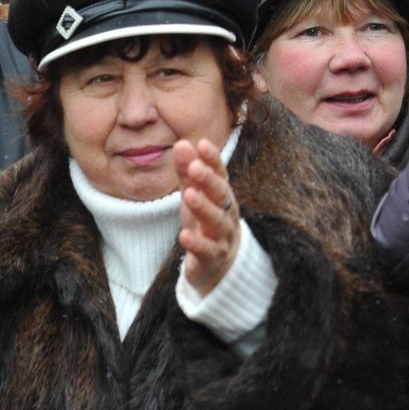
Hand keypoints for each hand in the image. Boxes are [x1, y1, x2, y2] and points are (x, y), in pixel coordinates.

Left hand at [176, 137, 239, 296]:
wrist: (220, 266)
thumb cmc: (205, 223)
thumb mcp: (194, 195)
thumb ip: (187, 172)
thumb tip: (181, 143)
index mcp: (223, 195)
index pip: (220, 174)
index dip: (213, 160)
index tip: (202, 144)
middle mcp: (227, 213)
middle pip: (221, 194)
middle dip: (209, 180)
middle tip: (195, 166)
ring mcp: (222, 236)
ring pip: (216, 220)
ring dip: (203, 207)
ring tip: (189, 195)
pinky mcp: (212, 258)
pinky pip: (207, 250)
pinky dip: (196, 243)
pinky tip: (184, 235)